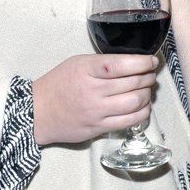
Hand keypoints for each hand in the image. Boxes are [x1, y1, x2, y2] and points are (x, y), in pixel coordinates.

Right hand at [32, 53, 158, 144]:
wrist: (38, 112)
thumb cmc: (58, 84)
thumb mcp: (78, 63)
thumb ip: (102, 62)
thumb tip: (132, 63)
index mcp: (87, 70)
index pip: (122, 64)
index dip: (143, 62)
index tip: (151, 60)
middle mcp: (93, 91)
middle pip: (133, 83)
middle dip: (148, 77)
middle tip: (151, 74)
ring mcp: (97, 112)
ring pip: (135, 102)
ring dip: (147, 94)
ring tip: (147, 89)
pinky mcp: (98, 128)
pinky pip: (129, 121)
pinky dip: (142, 112)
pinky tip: (143, 106)